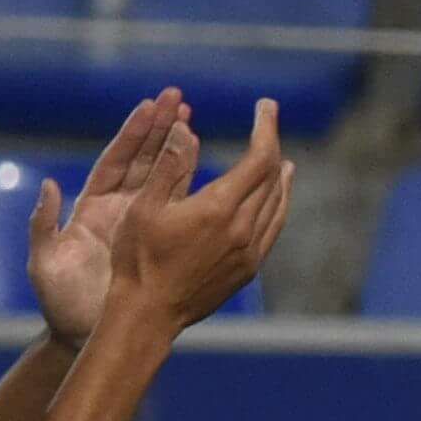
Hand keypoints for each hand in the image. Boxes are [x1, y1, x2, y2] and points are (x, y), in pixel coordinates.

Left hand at [28, 90, 187, 345]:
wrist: (83, 335)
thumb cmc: (60, 303)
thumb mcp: (45, 262)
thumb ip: (43, 224)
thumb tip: (50, 187)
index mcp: (92, 209)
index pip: (117, 160)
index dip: (134, 132)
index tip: (151, 105)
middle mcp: (118, 211)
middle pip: (144, 160)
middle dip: (161, 128)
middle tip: (178, 97)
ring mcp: (141, 227)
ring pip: (165, 181)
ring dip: (179, 150)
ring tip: (195, 120)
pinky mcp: (160, 245)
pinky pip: (182, 212)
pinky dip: (195, 190)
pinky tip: (212, 171)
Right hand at [108, 98, 293, 331]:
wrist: (149, 314)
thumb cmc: (138, 258)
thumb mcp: (144, 205)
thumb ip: (169, 165)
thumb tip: (187, 128)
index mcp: (219, 208)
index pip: (260, 158)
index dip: (266, 128)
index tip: (266, 106)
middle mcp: (243, 229)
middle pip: (272, 178)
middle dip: (272, 145)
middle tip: (267, 121)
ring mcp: (249, 252)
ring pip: (278, 205)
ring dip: (280, 178)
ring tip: (282, 161)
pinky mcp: (248, 270)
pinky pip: (272, 229)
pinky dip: (277, 206)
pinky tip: (273, 202)